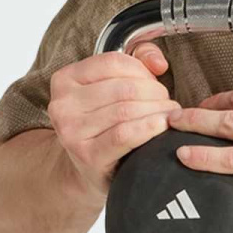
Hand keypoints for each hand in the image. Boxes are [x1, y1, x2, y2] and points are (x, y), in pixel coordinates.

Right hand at [47, 42, 171, 198]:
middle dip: (155, 93)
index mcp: (65, 79)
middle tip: (169, 104)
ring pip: (126, 110)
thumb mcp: (112, 88)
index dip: (142, 71)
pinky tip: (162, 126)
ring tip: (170, 116)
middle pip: (123, 88)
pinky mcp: (87, 156)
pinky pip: (124, 135)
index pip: (113, 63)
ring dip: (157, 111)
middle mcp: (62, 104)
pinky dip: (148, 128)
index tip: (154, 83)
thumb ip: (137, 62)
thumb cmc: (104, 126)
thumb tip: (158, 63)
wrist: (87, 170)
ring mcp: (72, 131)